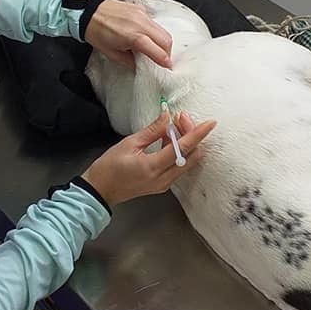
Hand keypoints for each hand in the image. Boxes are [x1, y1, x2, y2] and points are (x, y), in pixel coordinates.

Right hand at [82, 111, 215, 206]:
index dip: (198, 134)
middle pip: (190, 156)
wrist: (100, 191)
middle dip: (191, 135)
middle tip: (180, 118)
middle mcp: (163, 179)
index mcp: (153, 167)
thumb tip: (167, 117)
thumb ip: (152, 130)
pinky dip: (178, 151)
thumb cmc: (109, 167)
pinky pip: (178, 166)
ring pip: (186, 161)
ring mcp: (164, 184)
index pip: (182, 148)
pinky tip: (167, 139)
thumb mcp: (129, 143)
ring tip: (172, 125)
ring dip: (185, 142)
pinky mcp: (162, 185)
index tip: (210, 123)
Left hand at [84, 0, 172, 68]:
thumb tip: (140, 65)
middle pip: (166, 39)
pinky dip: (154, 31)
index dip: (165, 61)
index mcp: (134, 37)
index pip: (158, 51)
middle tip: (162, 59)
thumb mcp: (111, 53)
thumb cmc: (96, 31)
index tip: (167, 66)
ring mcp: (141, 14)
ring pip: (162, 29)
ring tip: (154, 48)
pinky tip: (145, 35)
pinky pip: (153, 22)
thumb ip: (129, 61)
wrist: (88, 11)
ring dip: (162, 41)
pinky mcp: (140, 9)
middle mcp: (141, 24)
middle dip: (167, 52)